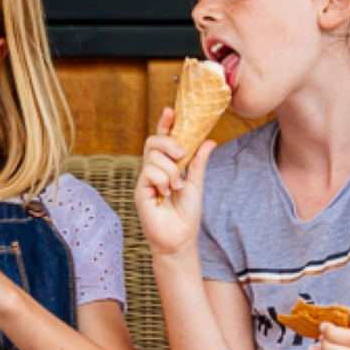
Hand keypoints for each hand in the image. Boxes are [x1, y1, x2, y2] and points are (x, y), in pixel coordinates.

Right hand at [135, 111, 212, 261]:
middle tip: (183, 155)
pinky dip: (163, 180)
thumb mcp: (196, 183)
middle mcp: (153, 170)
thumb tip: (210, 140)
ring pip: (153, 157)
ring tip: (176, 186)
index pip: (162, 139)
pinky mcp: (140, 190)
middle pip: (153, 142)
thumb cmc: (186, 214)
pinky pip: (149, 172)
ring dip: (171, 170)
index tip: (171, 111)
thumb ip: (199, 162)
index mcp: (167, 165)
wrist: (180, 238)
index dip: (165, 124)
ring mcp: (145, 179)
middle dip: (170, 143)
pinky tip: (166, 193)